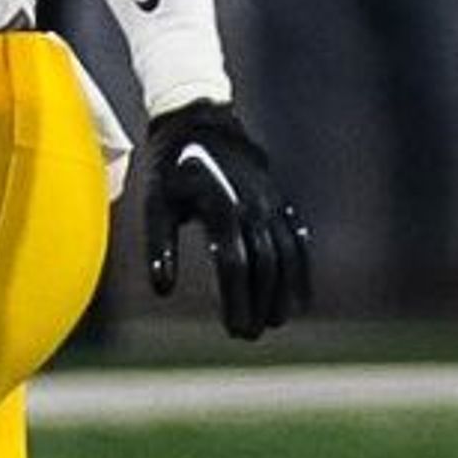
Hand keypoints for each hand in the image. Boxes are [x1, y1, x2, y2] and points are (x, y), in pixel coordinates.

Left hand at [144, 102, 311, 344]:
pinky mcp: (277, 201)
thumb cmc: (170, 168)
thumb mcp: (155, 202)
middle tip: (249, 334)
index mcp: (219, 207)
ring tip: (276, 322)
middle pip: (264, 265)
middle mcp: (250, 206)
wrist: (199, 123)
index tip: (234, 330)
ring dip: (283, 292)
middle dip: (259, 303)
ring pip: (285, 255)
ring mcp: (269, 203)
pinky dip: (301, 269)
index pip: (234, 264)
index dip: (237, 299)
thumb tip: (162, 289)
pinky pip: (296, 239)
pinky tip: (300, 296)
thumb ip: (159, 245)